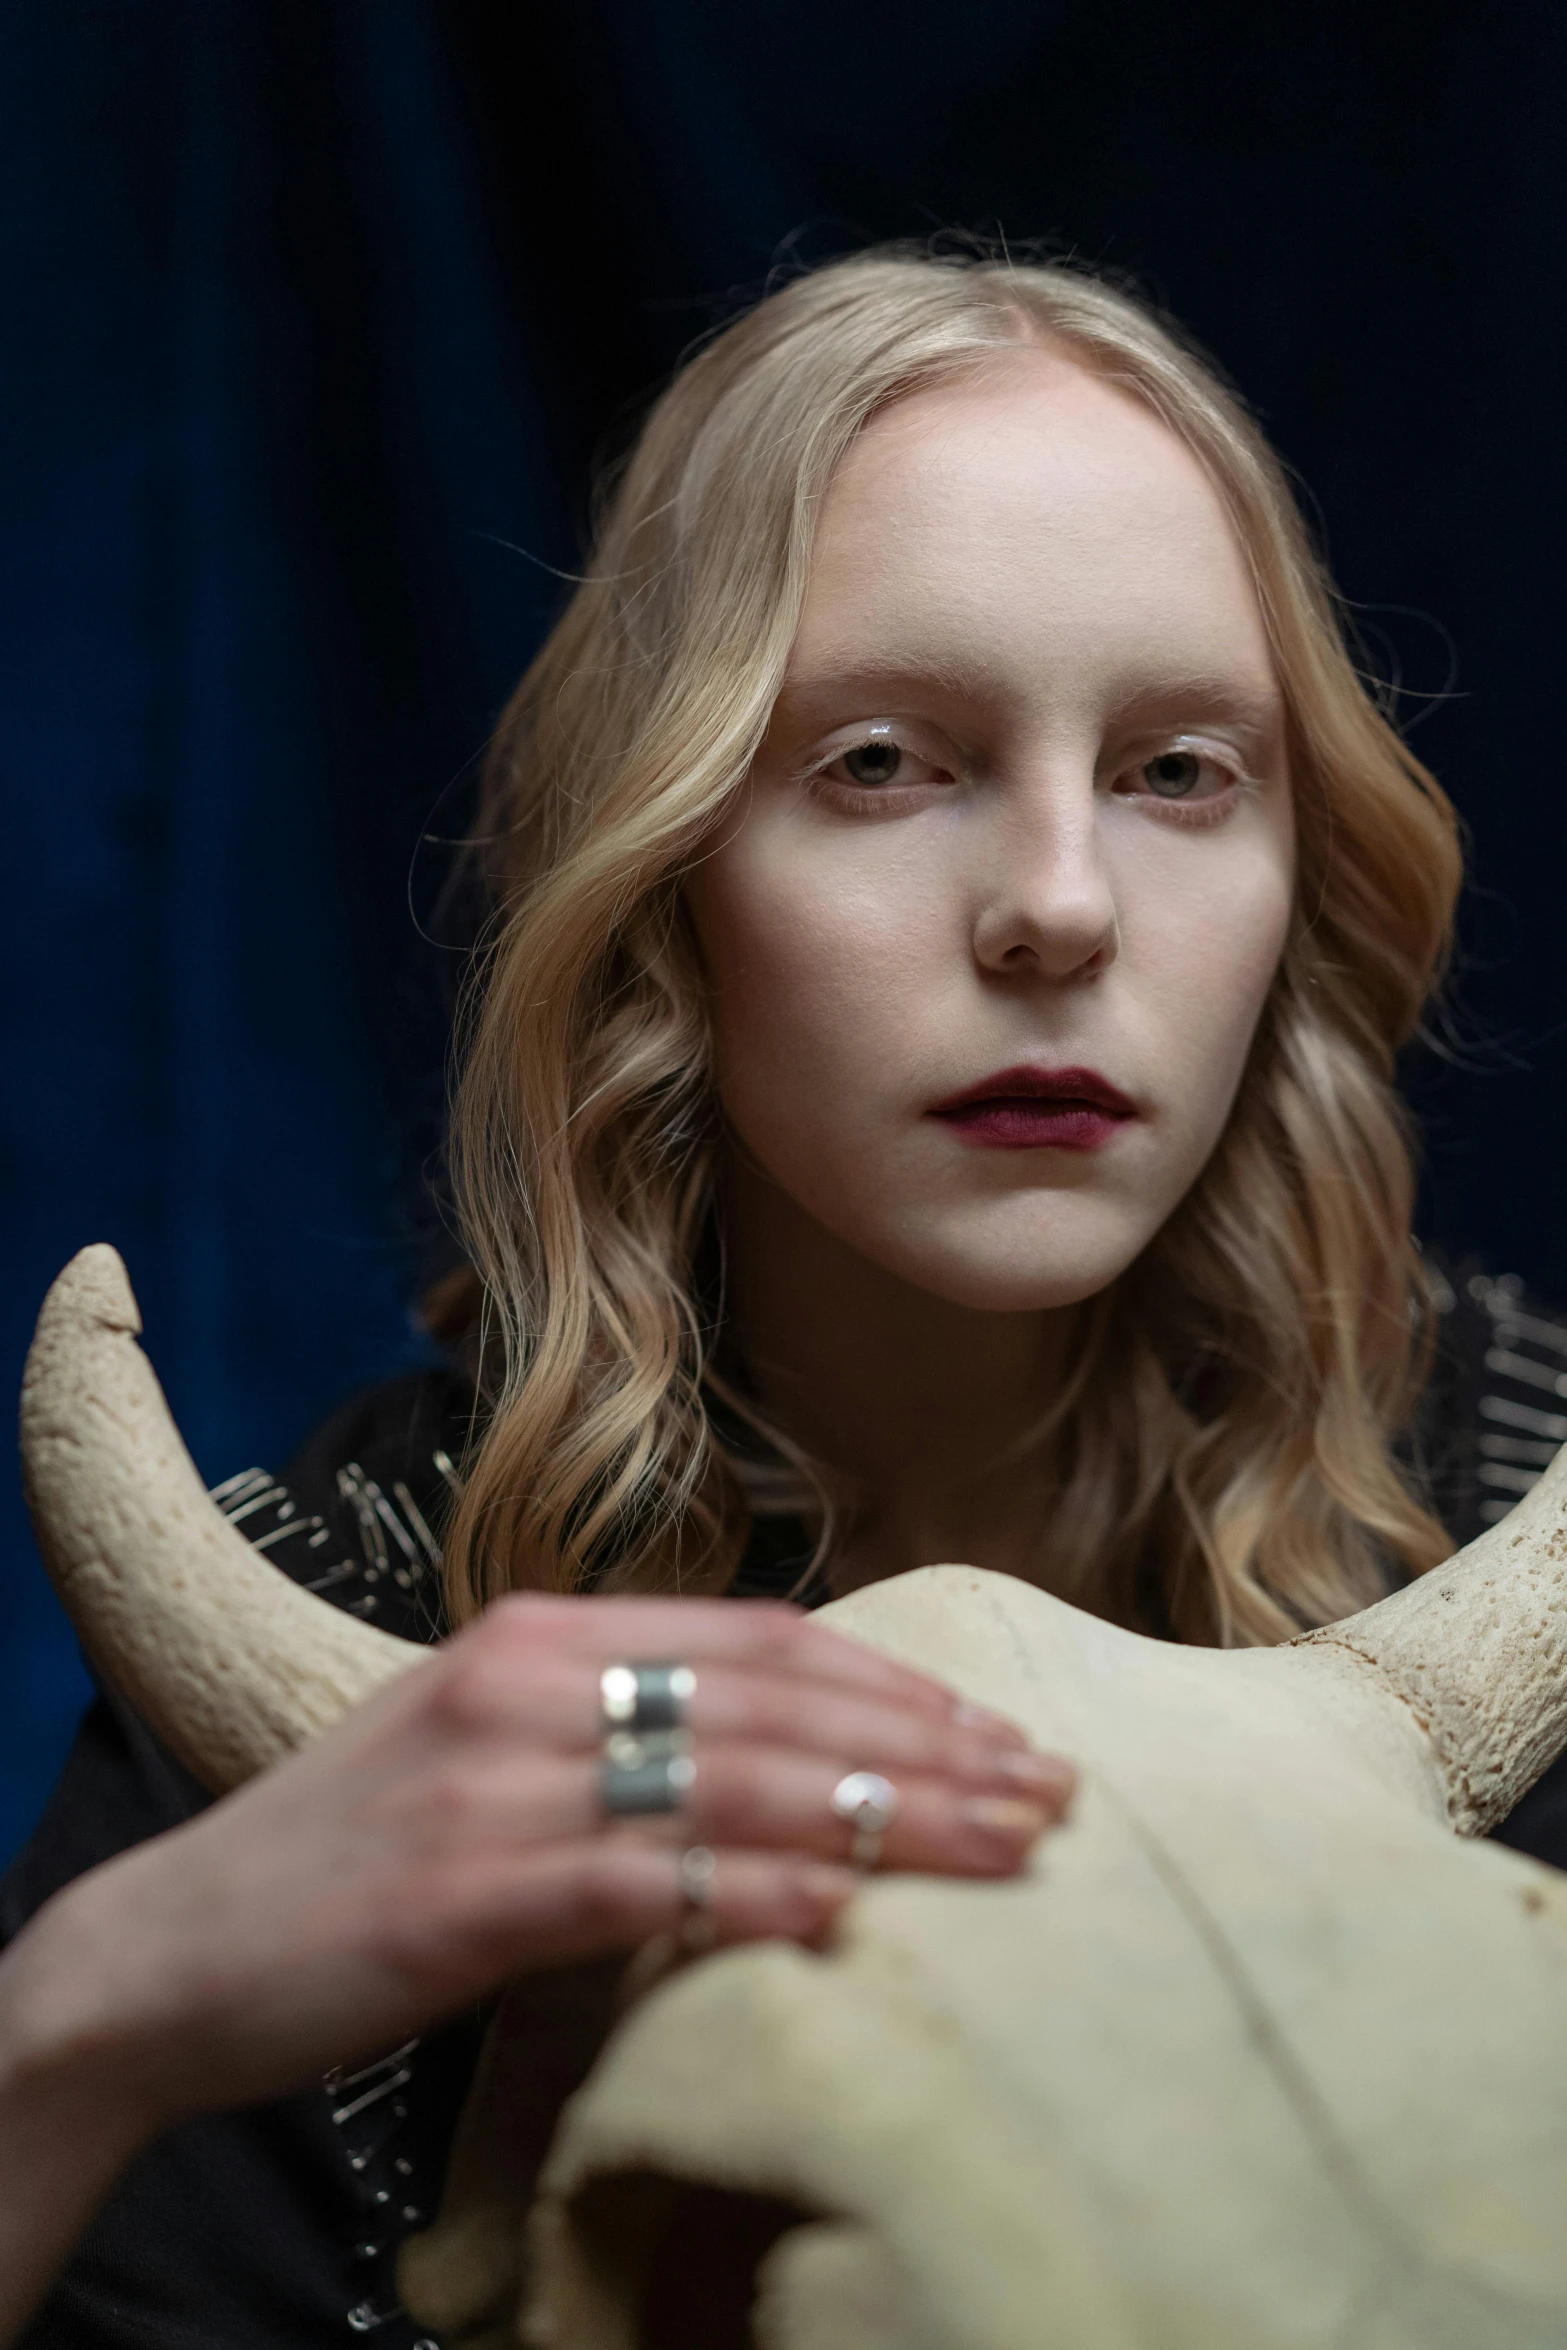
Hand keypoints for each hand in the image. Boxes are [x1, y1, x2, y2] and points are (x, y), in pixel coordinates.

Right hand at [3, 1595, 1072, 2140]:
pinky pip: (634, 1881)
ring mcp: (491, 1781)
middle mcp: (528, 1682)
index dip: (892, 1683)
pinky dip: (746, 1894)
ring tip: (1003, 1848)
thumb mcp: (491, 1755)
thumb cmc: (353, 1857)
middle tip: (1048, 1790)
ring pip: (726, 1778)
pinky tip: (839, 1914)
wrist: (168, 1949)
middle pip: (771, 1701)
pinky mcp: (458, 1891)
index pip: (759, 1636)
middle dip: (925, 1749)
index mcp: (544, 1636)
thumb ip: (621, 1737)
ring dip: (882, 1817)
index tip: (1000, 1730)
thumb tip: (786, 1772)